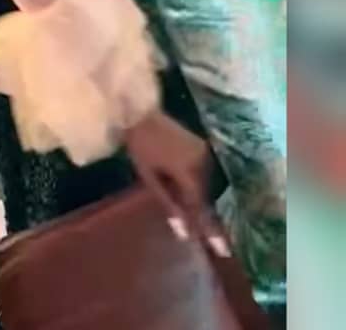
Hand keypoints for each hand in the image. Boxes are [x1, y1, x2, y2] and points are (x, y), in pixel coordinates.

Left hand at [124, 111, 226, 249]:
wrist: (140, 111)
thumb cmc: (140, 145)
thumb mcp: (149, 177)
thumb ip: (168, 204)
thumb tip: (184, 232)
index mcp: (188, 170)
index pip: (200, 206)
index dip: (209, 229)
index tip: (222, 250)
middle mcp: (202, 162)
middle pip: (203, 195)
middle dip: (196, 208)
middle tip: (193, 218)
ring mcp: (205, 151)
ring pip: (203, 183)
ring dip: (194, 192)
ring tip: (176, 188)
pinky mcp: (203, 145)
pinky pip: (202, 171)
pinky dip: (195, 179)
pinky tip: (180, 177)